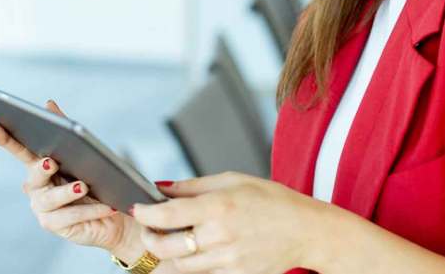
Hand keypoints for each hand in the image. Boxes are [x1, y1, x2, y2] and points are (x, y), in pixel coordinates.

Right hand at [0, 99, 140, 254]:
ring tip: (83, 186)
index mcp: (39, 165)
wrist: (115, 212)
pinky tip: (106, 205)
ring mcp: (42, 208)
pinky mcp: (54, 225)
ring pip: (50, 199)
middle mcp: (36, 187)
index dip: (6, 140)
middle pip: (33, 175)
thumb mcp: (83, 151)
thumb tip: (48, 104)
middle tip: (51, 162)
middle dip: (40, 168)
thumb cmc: (96, 179)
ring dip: (67, 192)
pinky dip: (90, 209)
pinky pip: (70, 216)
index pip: (20, 150)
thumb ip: (64, 128)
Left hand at [130, 172, 326, 273]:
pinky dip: (191, 265)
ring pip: (180, 265)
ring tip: (167, 241)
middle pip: (166, 247)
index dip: (145, 213)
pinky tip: (194, 252)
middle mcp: (220, 235)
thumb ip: (194, 185)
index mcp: (219, 206)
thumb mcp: (234, 180)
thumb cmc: (274, 201)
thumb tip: (162, 187)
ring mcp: (227, 259)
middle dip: (150, 238)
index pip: (167, 215)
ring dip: (167, 255)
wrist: (306, 230)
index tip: (139, 209)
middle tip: (149, 229)